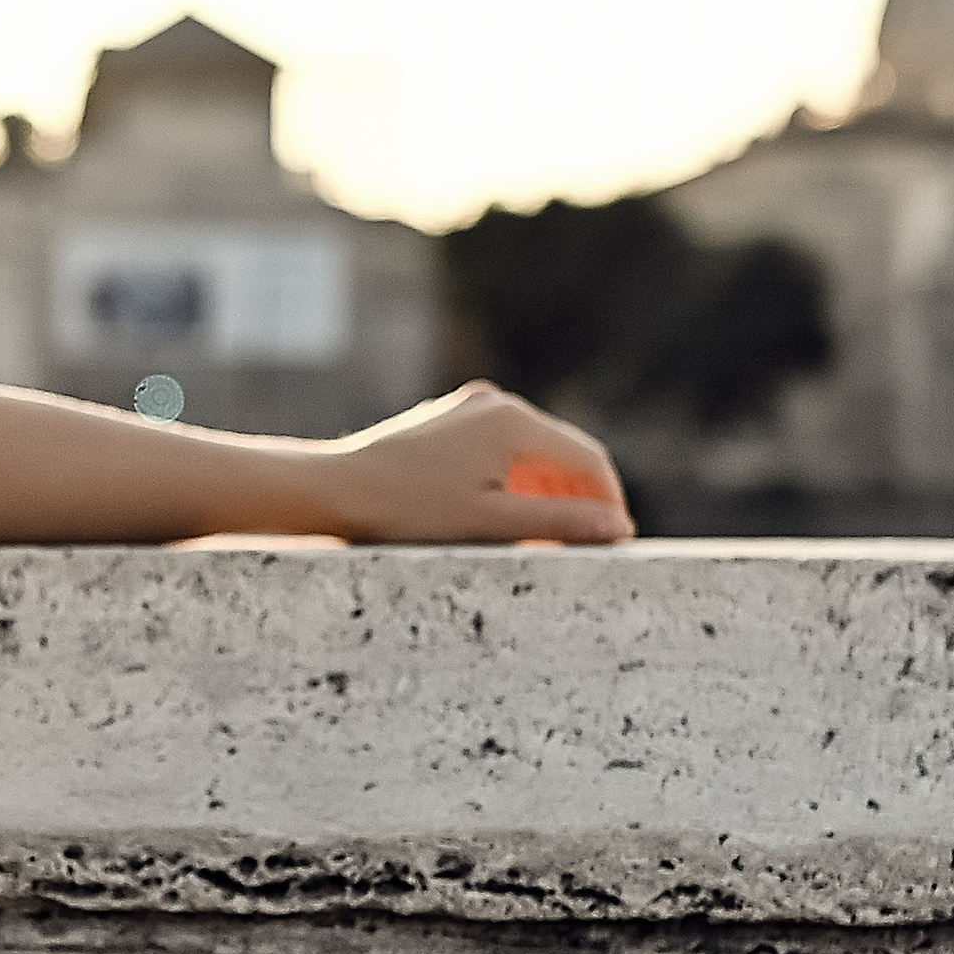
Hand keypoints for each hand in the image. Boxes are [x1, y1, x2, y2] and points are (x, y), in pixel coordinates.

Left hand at [322, 383, 632, 546]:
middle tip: (586, 549)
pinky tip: (508, 521)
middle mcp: (496, 404)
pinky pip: (500, 452)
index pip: (589, 460)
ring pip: (531, 454)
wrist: (334, 491)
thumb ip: (561, 523)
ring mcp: (470, 409)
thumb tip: (619, 526)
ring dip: (548, 494)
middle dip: (579, 499)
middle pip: (563, 454)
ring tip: (547, 543)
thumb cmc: (409, 512)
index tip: (616, 544)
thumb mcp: (493, 525)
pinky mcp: (448, 423)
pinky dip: (515, 484)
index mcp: (514, 423)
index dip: (609, 502)